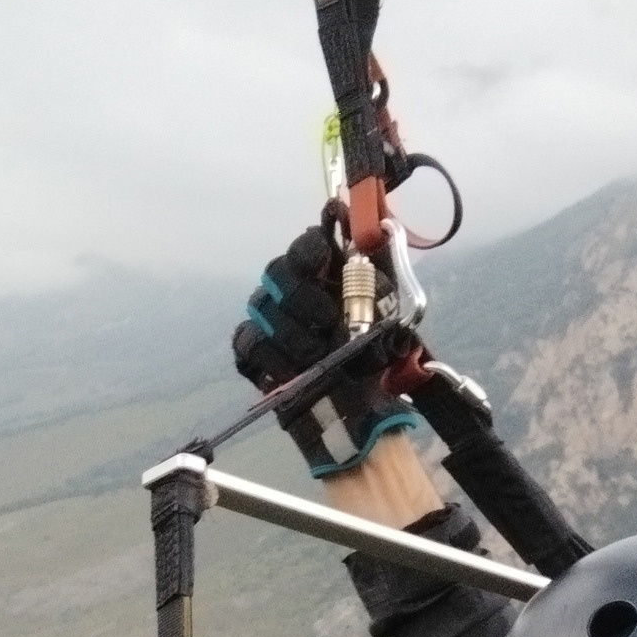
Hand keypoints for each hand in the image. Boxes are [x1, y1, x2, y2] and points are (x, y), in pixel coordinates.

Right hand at [231, 225, 416, 476]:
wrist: (356, 409)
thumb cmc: (370, 354)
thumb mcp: (386, 313)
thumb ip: (374, 272)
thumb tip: (362, 227)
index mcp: (324, 274)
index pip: (308, 243)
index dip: (312, 246)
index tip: (325, 255)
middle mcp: (290, 289)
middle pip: (278, 271)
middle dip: (303, 295)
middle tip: (327, 319)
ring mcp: (267, 318)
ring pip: (263, 306)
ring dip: (294, 332)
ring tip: (319, 355)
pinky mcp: (251, 350)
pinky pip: (250, 341)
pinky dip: (272, 355)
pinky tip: (293, 369)